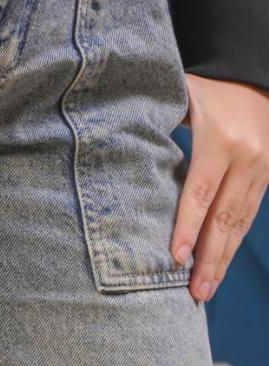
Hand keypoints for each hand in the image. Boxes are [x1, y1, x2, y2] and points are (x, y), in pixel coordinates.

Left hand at [171, 74, 268, 301]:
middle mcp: (247, 156)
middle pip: (225, 217)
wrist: (254, 72)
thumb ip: (152, 121)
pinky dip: (233, 242)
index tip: (176, 257)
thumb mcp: (179, 95)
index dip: (187, 226)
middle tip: (195, 293)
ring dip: (223, 259)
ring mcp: (263, 167)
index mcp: (220, 139)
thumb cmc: (204, 87)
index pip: (200, 192)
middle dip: (209, 258)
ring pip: (241, 222)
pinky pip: (250, 214)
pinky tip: (219, 264)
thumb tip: (112, 148)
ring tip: (206, 290)